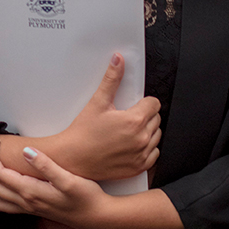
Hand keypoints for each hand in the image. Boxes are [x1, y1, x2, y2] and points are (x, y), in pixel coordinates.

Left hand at [0, 145, 110, 225]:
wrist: (96, 216)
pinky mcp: (34, 209)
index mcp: (31, 191)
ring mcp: (29, 207)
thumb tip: (27, 152)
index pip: (1, 174)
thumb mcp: (68, 178)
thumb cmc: (85, 197)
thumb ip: (45, 165)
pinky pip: (5, 207)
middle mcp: (26, 201)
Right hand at [50, 54, 161, 181]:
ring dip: (147, 131)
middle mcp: (141, 139)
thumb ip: (112, 79)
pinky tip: (131, 145)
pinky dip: (146, 149)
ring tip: (127, 131)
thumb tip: (118, 60)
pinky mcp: (138, 167)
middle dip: (145, 115)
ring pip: (156, 136)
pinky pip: (153, 154)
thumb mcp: (98, 102)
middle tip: (127, 117)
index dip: (144, 102)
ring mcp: (141, 155)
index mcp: (134, 121)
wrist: (72, 159)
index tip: (134, 105)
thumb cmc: (83, 133)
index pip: (154, 104)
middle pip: (156, 119)